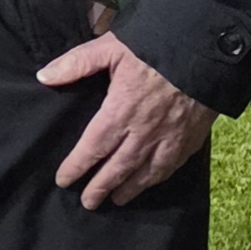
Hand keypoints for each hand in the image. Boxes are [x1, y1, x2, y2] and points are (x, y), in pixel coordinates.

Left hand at [37, 34, 215, 209]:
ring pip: (145, 173)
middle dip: (100, 187)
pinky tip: (149, 183)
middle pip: (117, 168)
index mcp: (120, 111)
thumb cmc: (155, 47)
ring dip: (128, 189)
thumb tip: (44, 76)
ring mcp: (170, 138)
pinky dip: (156, 179)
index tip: (64, 180)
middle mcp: (143, 132)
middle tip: (88, 203)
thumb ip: (76, 63)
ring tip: (115, 200)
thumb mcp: (111, 47)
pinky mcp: (191, 138)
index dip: (77, 166)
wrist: (206, 50)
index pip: (93, 148)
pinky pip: (170, 167)